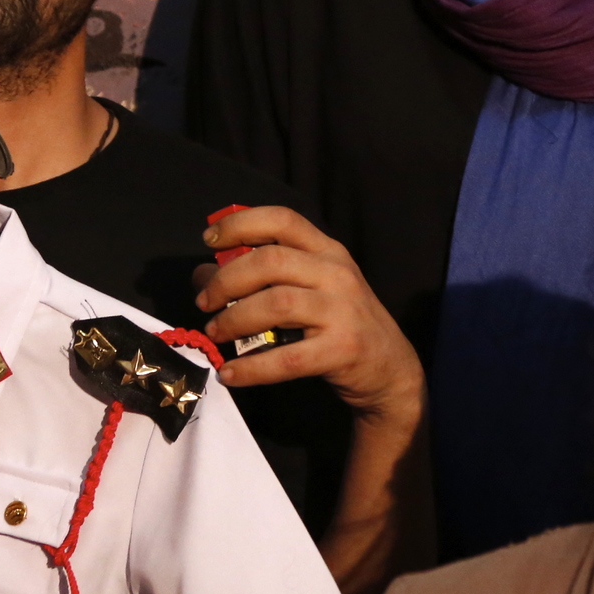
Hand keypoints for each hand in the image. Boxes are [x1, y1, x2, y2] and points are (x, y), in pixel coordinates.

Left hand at [195, 206, 422, 423]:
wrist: (390, 369)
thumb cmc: (340, 323)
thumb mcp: (310, 289)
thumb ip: (263, 277)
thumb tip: (202, 275)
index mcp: (327, 251)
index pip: (282, 219)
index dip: (240, 224)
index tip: (209, 239)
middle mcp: (337, 273)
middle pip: (271, 260)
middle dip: (227, 280)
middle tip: (205, 302)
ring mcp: (342, 310)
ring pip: (276, 303)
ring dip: (235, 319)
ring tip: (215, 333)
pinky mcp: (342, 349)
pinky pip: (287, 358)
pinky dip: (252, 368)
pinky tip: (231, 373)